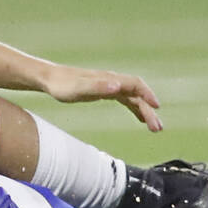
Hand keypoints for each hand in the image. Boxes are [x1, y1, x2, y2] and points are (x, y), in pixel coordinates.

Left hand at [42, 65, 161, 130]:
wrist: (50, 79)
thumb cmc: (62, 85)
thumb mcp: (78, 89)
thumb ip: (98, 87)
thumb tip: (117, 86)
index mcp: (109, 79)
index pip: (135, 85)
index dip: (147, 95)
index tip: (156, 107)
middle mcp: (112, 81)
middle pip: (137, 94)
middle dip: (149, 110)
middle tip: (157, 128)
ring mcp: (109, 86)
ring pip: (133, 98)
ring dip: (145, 111)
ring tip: (154, 127)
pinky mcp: (104, 91)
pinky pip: (125, 100)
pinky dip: (135, 108)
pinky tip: (139, 118)